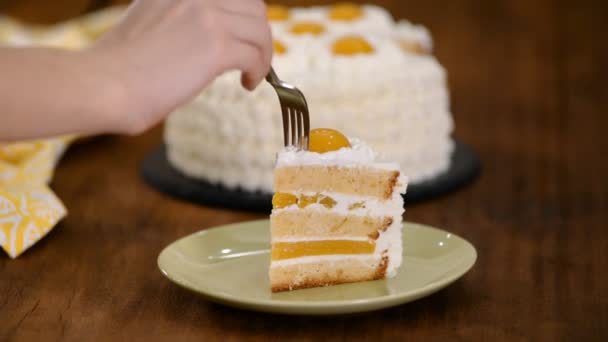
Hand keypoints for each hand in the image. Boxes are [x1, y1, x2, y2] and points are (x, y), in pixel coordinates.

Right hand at [91, 0, 271, 133]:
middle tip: (252, 57)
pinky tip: (247, 84)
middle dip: (258, 33)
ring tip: (252, 74)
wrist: (104, 84)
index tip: (243, 36)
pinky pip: (256, 54)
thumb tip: (210, 37)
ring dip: (263, 54)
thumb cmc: (121, 66)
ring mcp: (207, 16)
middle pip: (254, 6)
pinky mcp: (216, 45)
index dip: (244, 14)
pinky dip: (258, 71)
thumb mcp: (150, 21)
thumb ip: (181, 18)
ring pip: (260, 29)